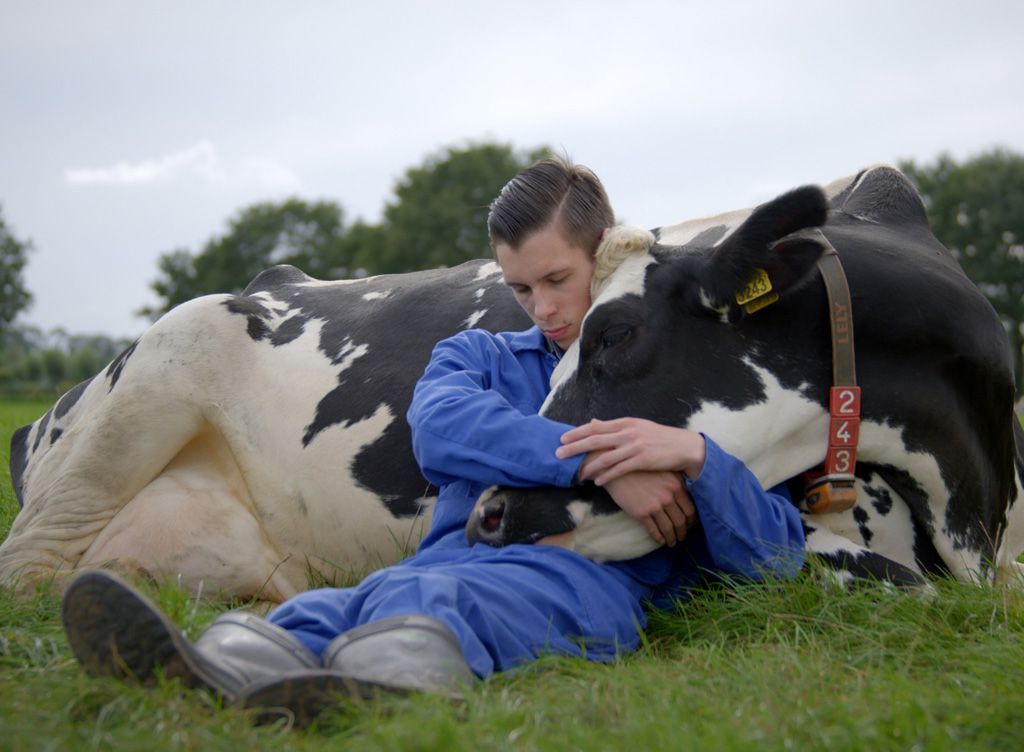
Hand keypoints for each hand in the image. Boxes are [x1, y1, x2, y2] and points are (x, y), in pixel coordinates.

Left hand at [556, 418, 706, 484]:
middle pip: (595, 439)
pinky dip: (607, 475)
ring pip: (605, 457)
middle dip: (575, 447)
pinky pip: (619, 469)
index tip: (562, 439)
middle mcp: (628, 432)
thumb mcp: (636, 427)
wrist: (683, 447)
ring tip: (577, 474)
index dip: (577, 433)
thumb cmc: (658, 438)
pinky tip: (597, 481)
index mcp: (625, 423)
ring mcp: (635, 446)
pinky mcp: (643, 460)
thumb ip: (614, 426)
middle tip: (558, 454)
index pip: (595, 427)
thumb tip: (592, 422)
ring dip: (589, 466)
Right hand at [602, 469, 697, 545]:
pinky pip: (653, 530)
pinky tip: (660, 541)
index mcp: (675, 486)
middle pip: (681, 520)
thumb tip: (686, 495)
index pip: (690, 509)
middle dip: (682, 532)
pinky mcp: (641, 513)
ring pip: (668, 528)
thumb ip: (675, 482)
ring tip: (671, 542)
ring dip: (671, 538)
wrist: (617, 471)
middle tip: (682, 537)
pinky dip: (658, 538)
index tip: (690, 525)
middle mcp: (667, 497)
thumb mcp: (662, 470)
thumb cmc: (640, 469)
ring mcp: (654, 506)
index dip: (691, 520)